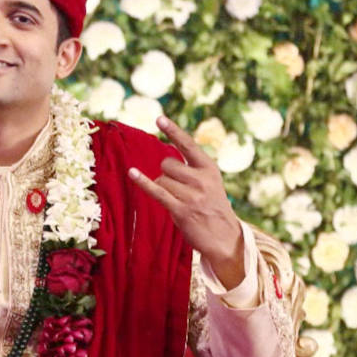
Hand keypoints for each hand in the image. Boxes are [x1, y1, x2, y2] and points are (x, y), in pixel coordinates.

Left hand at [128, 116, 245, 288]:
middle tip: (179, 189)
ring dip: (163, 188)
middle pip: (167, 164)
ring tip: (178, 201)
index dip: (173, 131)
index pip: (188, 145)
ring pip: (161, 179)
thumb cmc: (212, 207)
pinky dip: (142, 181)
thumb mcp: (210, 183)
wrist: (225, 238)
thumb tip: (165, 162)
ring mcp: (192, 195)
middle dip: (166, 174)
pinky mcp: (181, 210)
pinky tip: (131, 173)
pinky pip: (157, 191)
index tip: (159, 118)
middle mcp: (202, 179)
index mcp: (210, 169)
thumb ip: (192, 170)